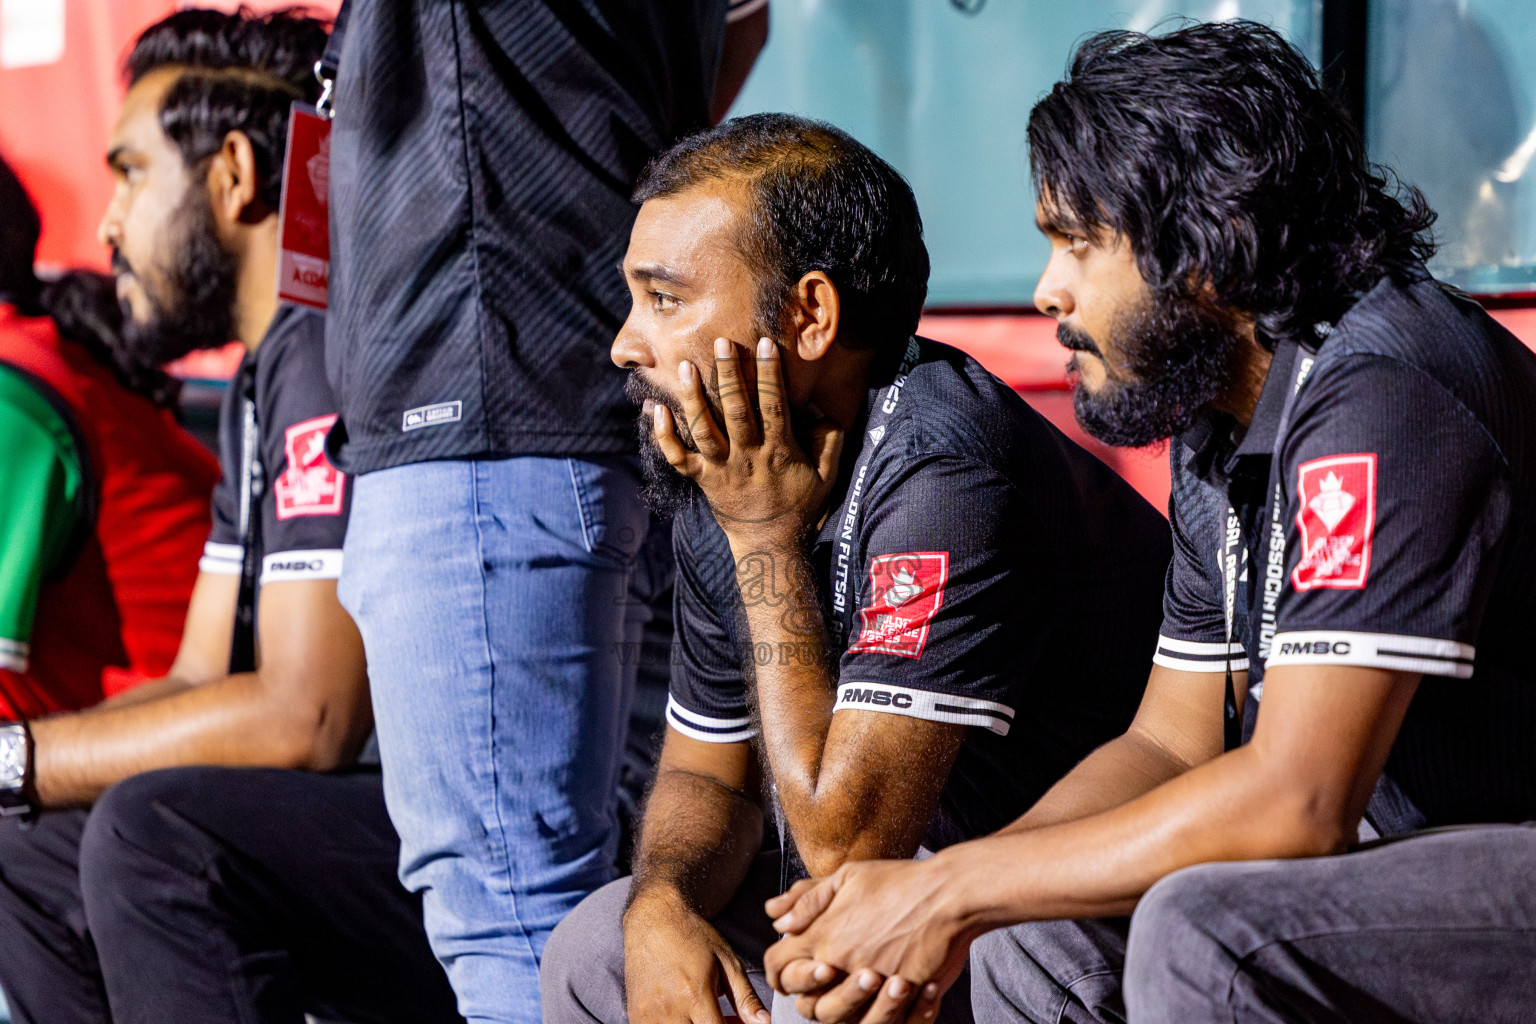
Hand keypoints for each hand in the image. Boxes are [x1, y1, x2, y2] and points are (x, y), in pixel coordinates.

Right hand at [624, 891, 769, 1023]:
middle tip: (726, 1019)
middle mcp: (668, 1010)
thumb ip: (746, 998)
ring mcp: (648, 1016)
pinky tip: (687, 1016)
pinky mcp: (636, 1016)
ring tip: (705, 1016)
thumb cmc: (692, 936)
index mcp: (694, 995)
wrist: (653, 918)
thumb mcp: (726, 962)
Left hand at [653, 337, 842, 547]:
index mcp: (779, 451)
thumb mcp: (828, 476)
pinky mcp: (702, 480)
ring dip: (693, 398)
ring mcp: (721, 469)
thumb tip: (825, 412)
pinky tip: (653, 408)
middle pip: (736, 411)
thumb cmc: (800, 506)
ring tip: (684, 367)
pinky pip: (678, 458)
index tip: (765, 343)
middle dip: (729, 375)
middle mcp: (747, 457)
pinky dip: (662, 435)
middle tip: (722, 342)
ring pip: (703, 430)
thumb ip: (830, 442)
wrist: (769, 545)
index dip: (770, 374)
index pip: (775, 406)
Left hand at [763, 860, 971, 1022]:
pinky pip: (881, 1023)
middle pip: (806, 1003)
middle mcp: (841, 963)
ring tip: (865, 984)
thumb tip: (777, 919)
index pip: (777, 964)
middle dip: (810, 996)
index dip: (776, 970)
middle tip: (826, 982)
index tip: (787, 971)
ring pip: (840, 1019)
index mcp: (823, 934)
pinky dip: (880, 1016)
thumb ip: (808, 899)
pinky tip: (888, 998)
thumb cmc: (901, 882)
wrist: (948, 894)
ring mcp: (870, 983)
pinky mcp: (899, 996)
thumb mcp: (847, 876)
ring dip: (847, 1007)